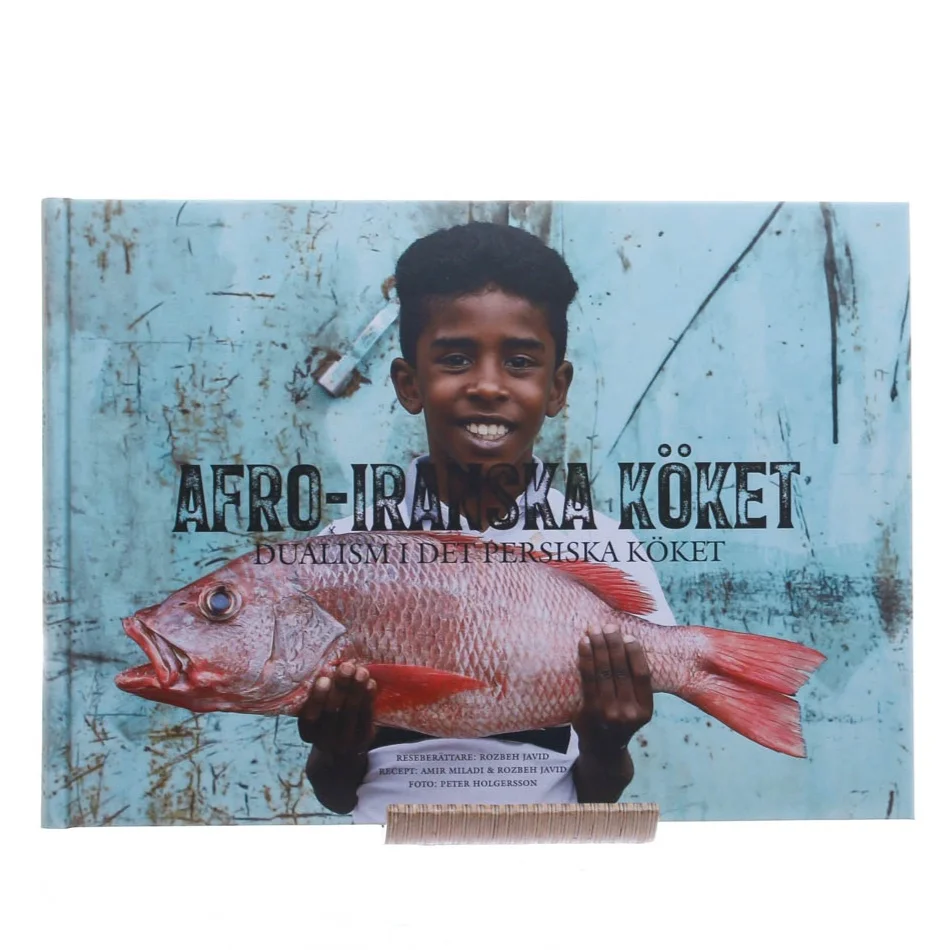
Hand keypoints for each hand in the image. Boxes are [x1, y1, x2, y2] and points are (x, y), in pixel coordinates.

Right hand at [297, 662, 376, 756]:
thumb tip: (331, 664)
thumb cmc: (327, 716)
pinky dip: (368, 697)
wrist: (345, 744)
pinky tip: (370, 683)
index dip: (317, 697)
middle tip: (347, 667)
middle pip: (332, 712)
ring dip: (357, 688)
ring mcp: (345, 741)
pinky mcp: (364, 738)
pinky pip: (366, 716)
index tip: (324, 677)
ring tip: (361, 671)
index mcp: (307, 732)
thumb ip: (319, 692)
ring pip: (351, 712)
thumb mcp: (317, 710)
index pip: (309, 716)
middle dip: (340, 687)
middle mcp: (324, 740)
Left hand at [573, 624, 652, 755]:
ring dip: (598, 647)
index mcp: (645, 710)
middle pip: (621, 671)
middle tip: (609, 626)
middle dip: (614, 644)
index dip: (635, 653)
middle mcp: (628, 713)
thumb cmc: (620, 720)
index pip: (642, 675)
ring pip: (603, 672)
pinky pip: (587, 680)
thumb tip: (627, 643)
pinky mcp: (589, 712)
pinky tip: (584, 644)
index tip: (628, 636)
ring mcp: (608, 713)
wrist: (602, 750)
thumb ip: (635, 684)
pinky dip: (586, 659)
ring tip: (594, 629)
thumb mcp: (636, 708)